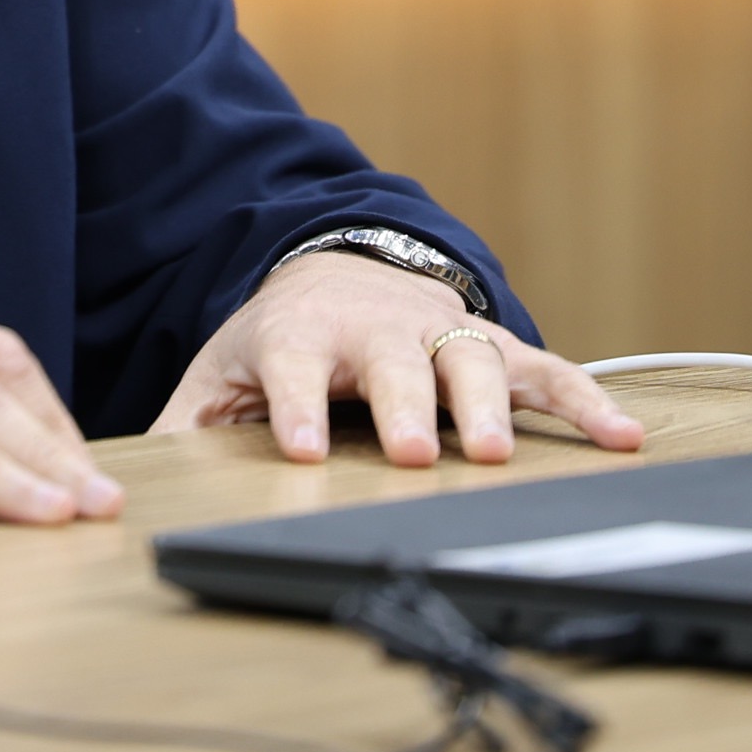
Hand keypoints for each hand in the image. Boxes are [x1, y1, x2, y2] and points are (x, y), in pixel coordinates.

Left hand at [147, 250, 644, 467]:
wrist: (331, 269)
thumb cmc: (278, 339)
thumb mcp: (221, 372)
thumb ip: (186, 424)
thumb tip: (128, 483)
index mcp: (299, 334)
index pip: (292, 368)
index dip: (297, 406)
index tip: (301, 448)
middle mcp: (374, 327)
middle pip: (393, 363)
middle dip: (405, 406)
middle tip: (415, 452)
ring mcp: (436, 330)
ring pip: (471, 361)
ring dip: (488, 407)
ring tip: (495, 454)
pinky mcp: (486, 342)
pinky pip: (545, 371)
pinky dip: (585, 402)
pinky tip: (622, 437)